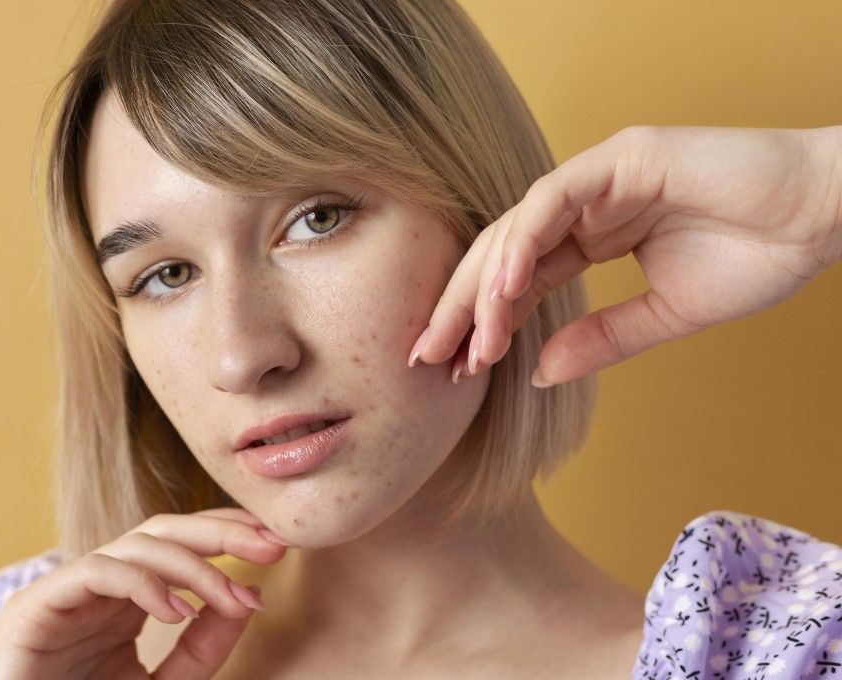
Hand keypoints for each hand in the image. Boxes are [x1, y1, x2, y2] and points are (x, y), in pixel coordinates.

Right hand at [0, 507, 289, 679]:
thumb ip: (201, 650)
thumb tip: (249, 600)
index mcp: (124, 600)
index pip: (179, 545)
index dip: (227, 534)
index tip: (277, 545)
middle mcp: (96, 587)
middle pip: (163, 531)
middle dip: (221, 531)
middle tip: (272, 545)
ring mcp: (64, 592)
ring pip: (136, 546)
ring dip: (194, 566)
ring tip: (233, 598)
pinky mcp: (34, 606)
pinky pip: (95, 571)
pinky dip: (141, 583)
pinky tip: (177, 611)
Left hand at [410, 125, 841, 386]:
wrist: (824, 219)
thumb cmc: (759, 255)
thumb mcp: (664, 314)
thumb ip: (601, 339)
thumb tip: (539, 371)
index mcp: (591, 235)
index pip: (519, 280)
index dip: (484, 323)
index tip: (452, 369)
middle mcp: (584, 204)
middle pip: (502, 254)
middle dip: (461, 306)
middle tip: (426, 356)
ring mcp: (599, 177)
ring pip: (518, 228)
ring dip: (488, 286)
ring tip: (468, 339)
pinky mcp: (621, 158)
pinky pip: (553, 199)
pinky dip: (524, 242)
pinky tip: (504, 289)